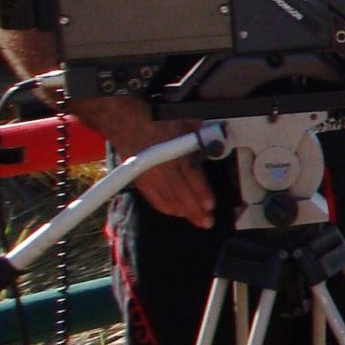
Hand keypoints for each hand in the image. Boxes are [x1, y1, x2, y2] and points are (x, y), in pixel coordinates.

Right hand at [92, 97, 215, 227]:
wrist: (127, 123)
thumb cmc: (157, 123)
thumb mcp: (183, 122)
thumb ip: (199, 135)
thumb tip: (216, 140)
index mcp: (173, 151)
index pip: (190, 175)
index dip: (201, 192)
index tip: (210, 204)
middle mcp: (159, 166)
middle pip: (179, 193)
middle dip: (194, 209)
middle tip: (207, 221)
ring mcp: (148, 175)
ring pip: (166, 199)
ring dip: (183, 212)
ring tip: (197, 220)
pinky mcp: (139, 180)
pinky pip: (153, 199)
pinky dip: (166, 208)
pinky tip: (177, 213)